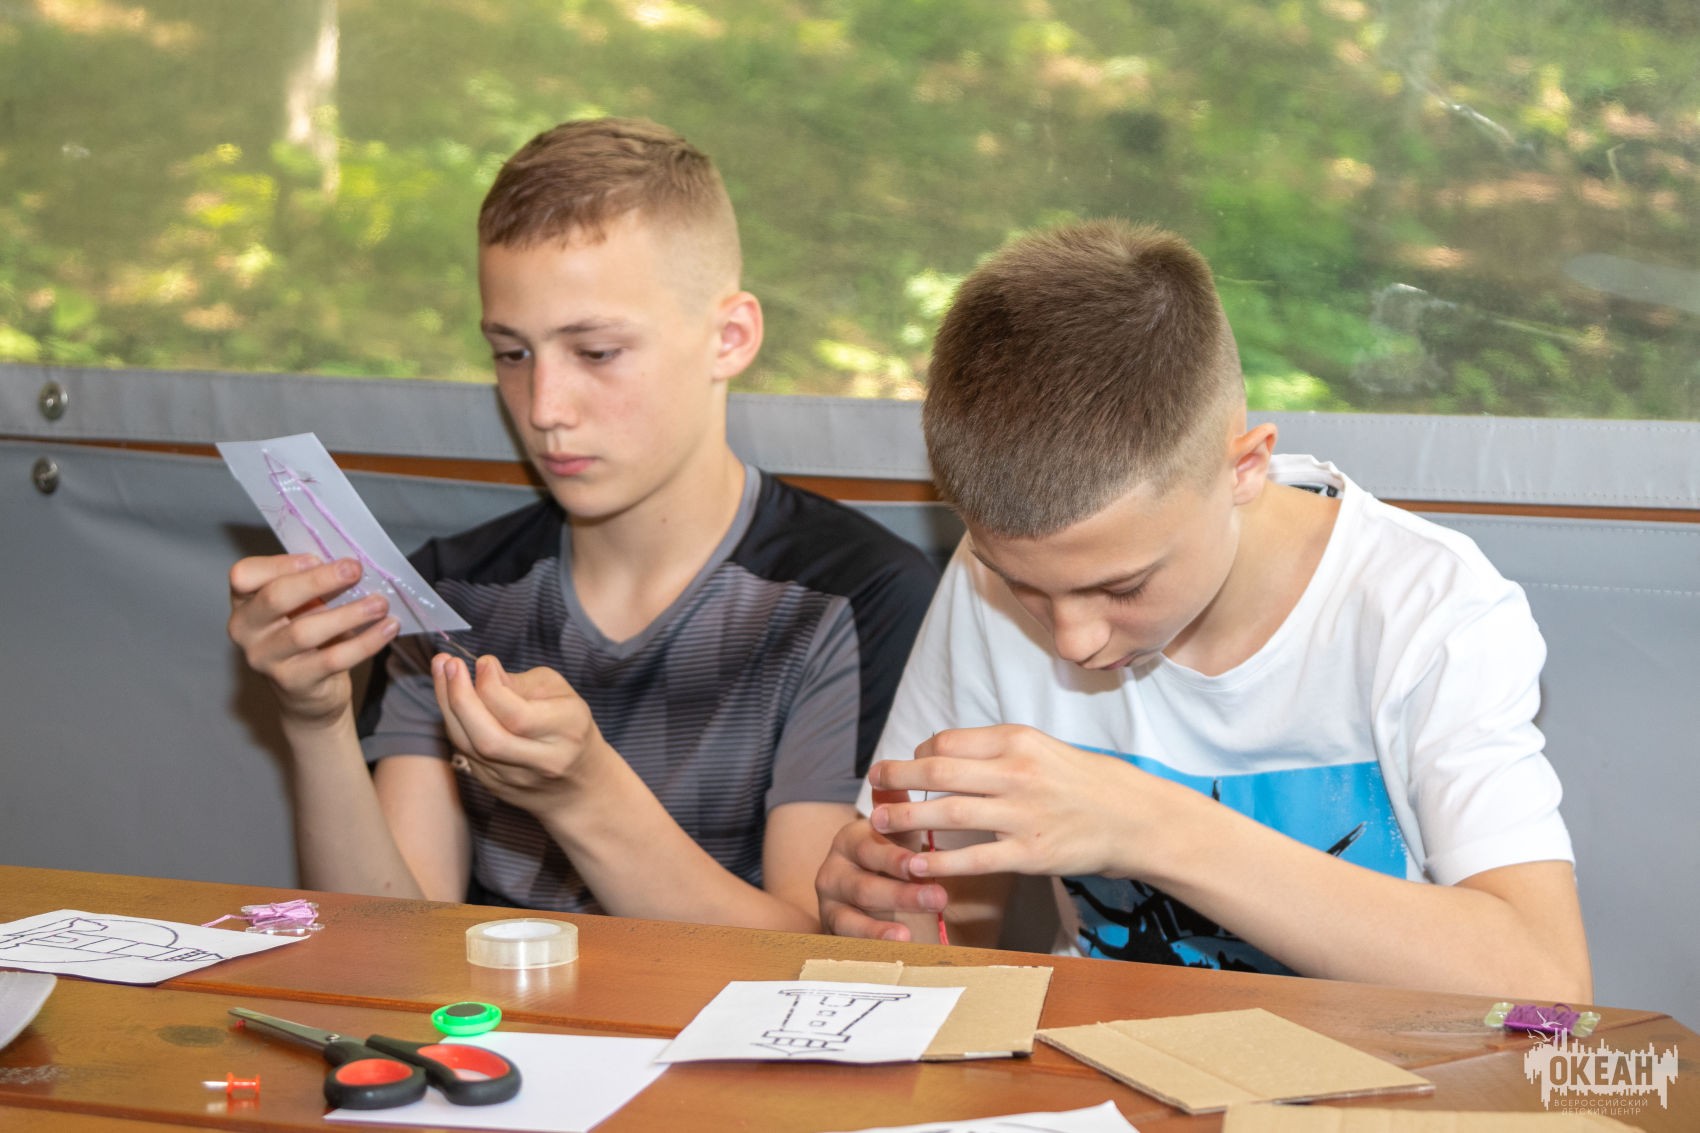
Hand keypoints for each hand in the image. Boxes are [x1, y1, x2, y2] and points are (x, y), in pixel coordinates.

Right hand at [228, 554, 398, 724]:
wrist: (308, 693)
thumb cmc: (306, 633)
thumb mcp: (302, 605)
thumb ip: (311, 584)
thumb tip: (348, 564)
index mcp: (245, 602)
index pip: (244, 574)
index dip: (280, 564)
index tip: (316, 558)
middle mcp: (246, 630)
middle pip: (275, 598)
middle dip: (319, 581)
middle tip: (355, 569)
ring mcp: (266, 660)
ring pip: (305, 632)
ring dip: (349, 613)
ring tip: (380, 603)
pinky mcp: (293, 683)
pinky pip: (333, 659)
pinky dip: (366, 642)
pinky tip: (388, 628)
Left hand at [432, 654, 609, 814]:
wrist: (578, 783)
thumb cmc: (569, 725)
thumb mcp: (560, 693)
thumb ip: (521, 682)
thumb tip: (483, 671)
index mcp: (567, 730)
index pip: (519, 716)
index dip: (491, 687)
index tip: (483, 662)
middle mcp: (542, 760)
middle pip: (489, 739)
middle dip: (461, 698)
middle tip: (449, 663)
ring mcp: (516, 779)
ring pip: (468, 747)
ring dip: (447, 705)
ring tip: (441, 670)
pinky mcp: (494, 787)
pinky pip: (464, 753)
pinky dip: (453, 721)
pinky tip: (449, 696)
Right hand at [814, 795, 948, 940]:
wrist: (858, 895)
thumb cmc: (886, 859)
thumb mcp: (896, 834)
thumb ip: (899, 807)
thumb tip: (910, 765)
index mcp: (851, 839)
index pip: (871, 847)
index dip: (896, 858)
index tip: (924, 865)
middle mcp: (833, 869)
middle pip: (863, 883)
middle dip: (901, 892)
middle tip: (937, 898)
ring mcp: (829, 902)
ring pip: (853, 915)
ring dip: (882, 926)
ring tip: (908, 935)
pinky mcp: (831, 929)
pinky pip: (848, 940)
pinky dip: (870, 946)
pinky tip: (893, 949)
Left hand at [867, 724, 1187, 880]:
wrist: (1135, 818)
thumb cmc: (1085, 782)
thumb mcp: (1043, 749)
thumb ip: (997, 751)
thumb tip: (943, 753)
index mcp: (1018, 740)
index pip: (949, 740)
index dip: (919, 752)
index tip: (909, 764)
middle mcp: (1017, 772)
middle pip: (940, 770)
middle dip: (899, 775)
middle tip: (874, 781)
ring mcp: (1023, 814)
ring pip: (949, 813)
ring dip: (907, 818)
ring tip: (879, 823)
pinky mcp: (1030, 853)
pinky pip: (974, 859)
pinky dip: (940, 863)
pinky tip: (915, 865)